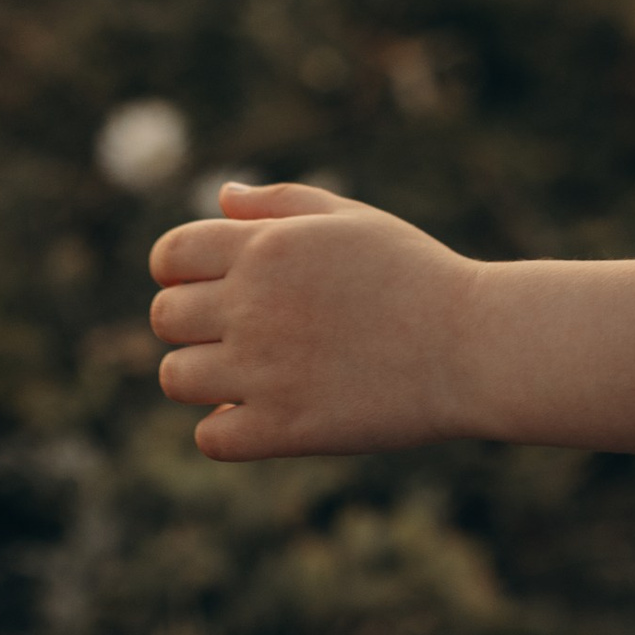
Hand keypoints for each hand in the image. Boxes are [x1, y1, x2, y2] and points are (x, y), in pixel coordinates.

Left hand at [148, 179, 479, 460]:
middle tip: (234, 333)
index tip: (205, 286)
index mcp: (265, 247)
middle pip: (163, 317)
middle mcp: (254, 304)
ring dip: (202, 377)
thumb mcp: (351, 218)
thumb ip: (279, 202)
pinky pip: (210, 437)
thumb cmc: (415, 274)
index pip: (169, 254)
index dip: (177, 270)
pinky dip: (225, 430)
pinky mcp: (283, 428)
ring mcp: (264, 370)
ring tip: (246, 375)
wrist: (472, 345)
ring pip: (175, 378)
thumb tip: (221, 196)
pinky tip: (258, 416)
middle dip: (189, 324)